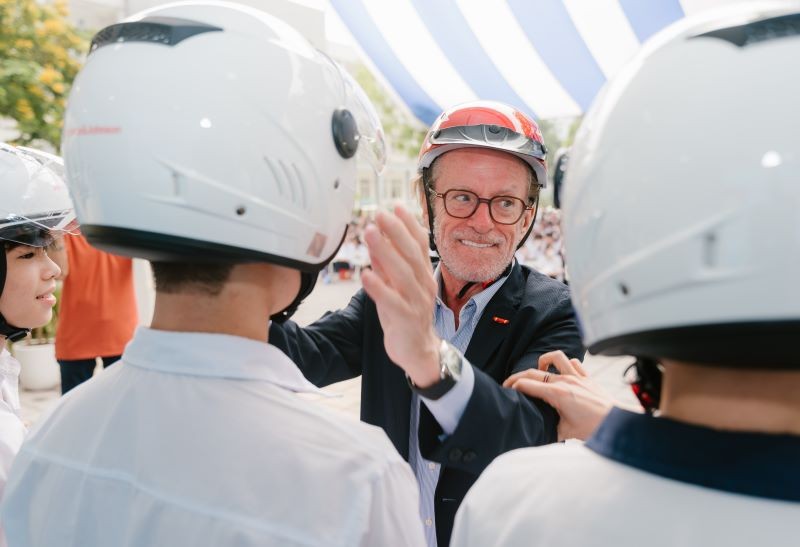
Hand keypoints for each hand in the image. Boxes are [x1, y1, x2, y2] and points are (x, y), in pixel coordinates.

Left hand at [361, 206, 440, 386]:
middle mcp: (423, 284)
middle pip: (411, 254)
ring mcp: (416, 302)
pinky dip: (379, 287)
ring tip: (371, 233)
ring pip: (403, 273)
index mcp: (423, 274)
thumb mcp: (396, 286)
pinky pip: (392, 301)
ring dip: (386, 252)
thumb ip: (388, 266)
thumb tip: (377, 242)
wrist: (417, 351)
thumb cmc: (405, 315)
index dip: (409, 224)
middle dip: (396, 231)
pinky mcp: (406, 319)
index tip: (395, 205)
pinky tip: (366, 274)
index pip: (419, 244)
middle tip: (380, 213)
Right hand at [503, 351, 613, 440]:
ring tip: (539, 370)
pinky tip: (563, 373)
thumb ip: (549, 430)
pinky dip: (565, 364)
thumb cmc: (594, 428)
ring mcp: (577, 377)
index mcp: (557, 394)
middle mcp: (566, 381)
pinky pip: (574, 362)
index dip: (514, 386)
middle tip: (510, 383)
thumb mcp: (566, 433)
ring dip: (544, 361)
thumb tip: (539, 432)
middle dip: (518, 376)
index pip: (528, 384)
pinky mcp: (588, 378)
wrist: (618, 423)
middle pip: (535, 371)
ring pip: (555, 357)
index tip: (507, 390)